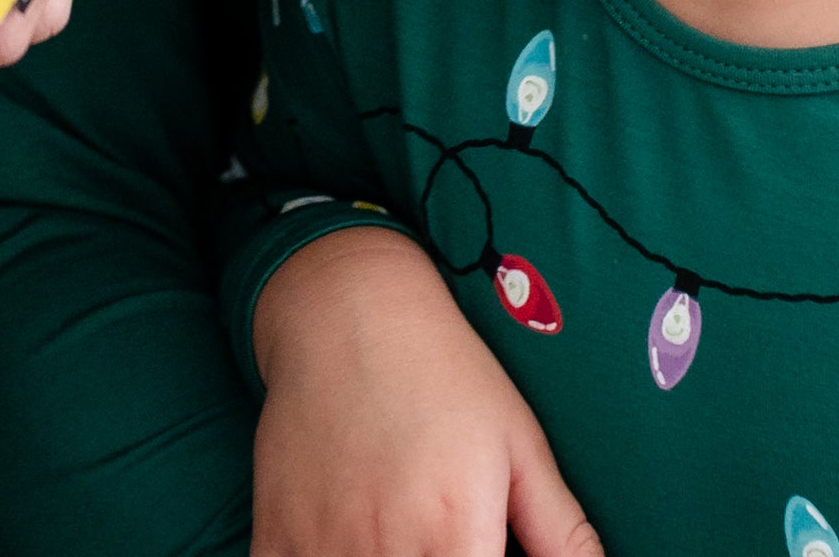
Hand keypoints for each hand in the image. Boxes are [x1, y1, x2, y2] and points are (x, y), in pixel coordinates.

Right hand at [252, 231, 600, 556]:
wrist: (345, 307)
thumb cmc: (443, 372)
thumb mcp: (519, 444)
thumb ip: (561, 532)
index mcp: (457, 538)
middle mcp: (387, 551)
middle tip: (439, 551)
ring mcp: (324, 546)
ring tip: (400, 548)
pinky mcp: (277, 532)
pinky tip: (346, 552)